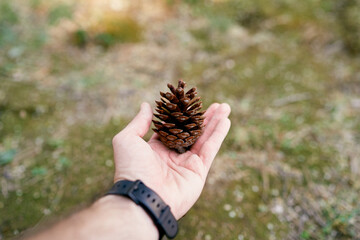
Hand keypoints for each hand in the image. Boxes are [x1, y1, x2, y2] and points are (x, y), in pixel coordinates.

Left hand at [112, 102, 230, 218]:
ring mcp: (187, 164)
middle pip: (192, 131)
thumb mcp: (127, 140)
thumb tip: (146, 105)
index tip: (190, 102)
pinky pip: (210, 149)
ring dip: (215, 122)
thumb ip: (139, 122)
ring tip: (225, 107)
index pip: (173, 128)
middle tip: (215, 104)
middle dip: (204, 117)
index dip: (182, 115)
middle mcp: (173, 156)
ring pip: (204, 138)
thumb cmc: (132, 168)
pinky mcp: (199, 171)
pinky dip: (218, 135)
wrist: (144, 196)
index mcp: (157, 149)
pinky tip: (225, 120)